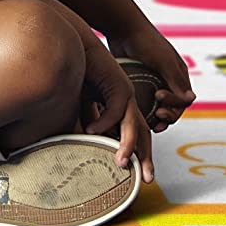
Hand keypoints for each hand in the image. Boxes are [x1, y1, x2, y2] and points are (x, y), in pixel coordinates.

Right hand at [77, 36, 152, 183]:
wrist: (78, 46)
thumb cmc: (79, 75)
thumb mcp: (83, 106)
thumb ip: (88, 123)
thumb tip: (85, 143)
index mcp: (123, 108)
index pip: (136, 136)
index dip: (138, 155)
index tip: (137, 175)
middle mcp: (130, 103)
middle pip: (143, 134)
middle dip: (146, 158)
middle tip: (147, 179)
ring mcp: (127, 93)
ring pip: (134, 125)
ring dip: (128, 146)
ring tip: (122, 163)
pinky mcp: (119, 83)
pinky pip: (115, 109)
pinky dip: (103, 122)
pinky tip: (91, 131)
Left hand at [117, 25, 194, 128]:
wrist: (122, 28)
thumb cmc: (145, 41)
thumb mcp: (163, 60)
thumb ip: (176, 80)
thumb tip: (190, 100)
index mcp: (179, 74)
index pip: (184, 100)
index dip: (175, 104)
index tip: (159, 98)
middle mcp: (169, 81)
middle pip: (174, 108)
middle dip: (168, 116)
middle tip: (157, 117)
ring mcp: (153, 83)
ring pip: (159, 109)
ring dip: (158, 119)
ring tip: (151, 125)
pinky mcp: (140, 85)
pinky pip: (145, 104)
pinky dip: (144, 113)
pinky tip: (137, 118)